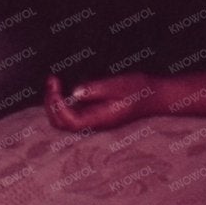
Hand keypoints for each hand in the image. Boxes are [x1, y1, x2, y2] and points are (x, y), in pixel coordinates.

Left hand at [44, 74, 158, 132]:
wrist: (154, 96)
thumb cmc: (138, 89)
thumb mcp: (120, 85)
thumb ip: (97, 89)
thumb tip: (75, 92)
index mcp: (99, 120)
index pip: (70, 121)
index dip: (58, 106)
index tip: (56, 86)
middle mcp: (92, 124)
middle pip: (61, 123)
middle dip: (51, 103)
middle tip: (52, 80)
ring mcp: (90, 120)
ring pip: (62, 120)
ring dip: (53, 102)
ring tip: (53, 81)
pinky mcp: (90, 114)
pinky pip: (68, 113)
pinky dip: (59, 101)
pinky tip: (60, 86)